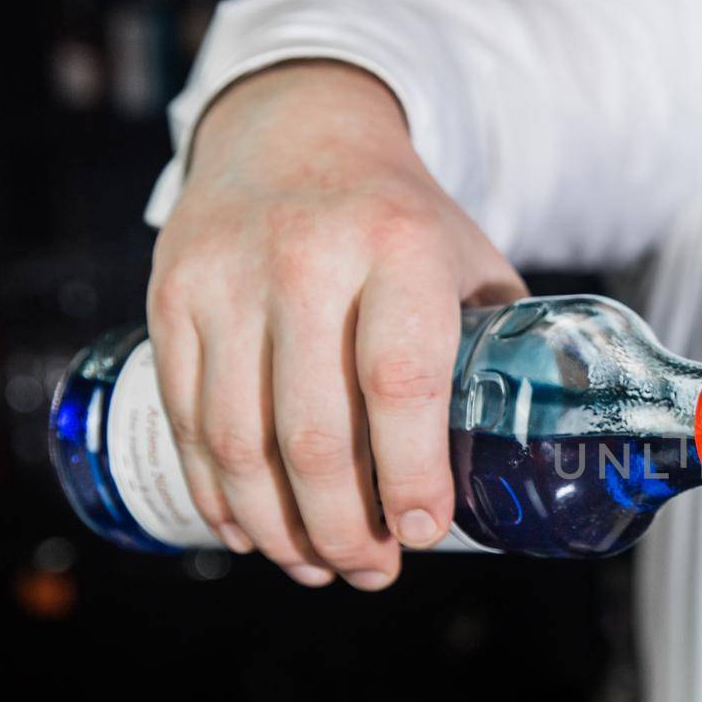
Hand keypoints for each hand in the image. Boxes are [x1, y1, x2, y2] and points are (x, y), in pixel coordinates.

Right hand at [147, 60, 526, 589]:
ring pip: (239, 441)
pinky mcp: (170, 297)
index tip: (424, 533)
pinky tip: (250, 530)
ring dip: (277, 527)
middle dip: (346, 528)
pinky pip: (187, 418)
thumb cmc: (400, 216)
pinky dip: (217, 491)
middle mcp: (305, 259)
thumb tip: (532, 454)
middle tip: (374, 571)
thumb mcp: (468, 259)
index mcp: (399, 248)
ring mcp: (226, 279)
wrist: (295, 129)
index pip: (400, 382)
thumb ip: (499, 346)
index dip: (411, 474)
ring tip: (316, 566)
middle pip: (314, 434)